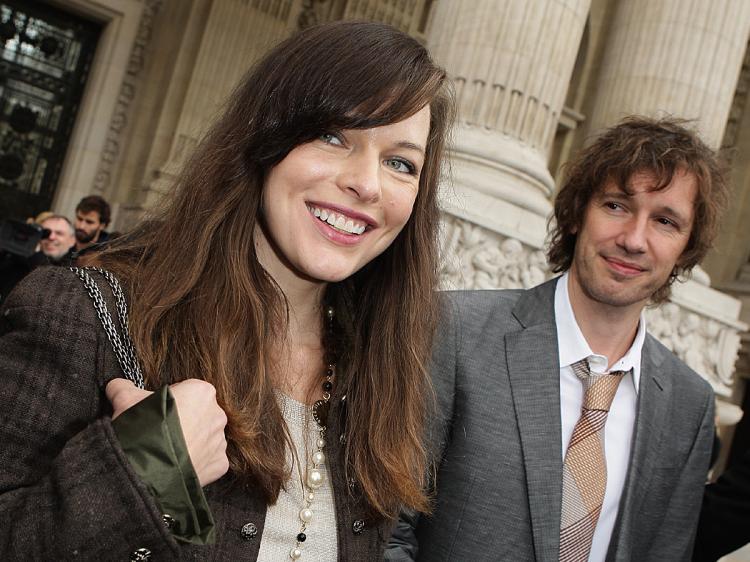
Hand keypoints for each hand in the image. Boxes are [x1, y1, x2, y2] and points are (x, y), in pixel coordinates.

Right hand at [105, 378, 228, 486]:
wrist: (144, 470)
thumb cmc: (140, 429)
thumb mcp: (126, 400)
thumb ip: (124, 387)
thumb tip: (116, 385)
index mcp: (201, 391)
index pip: (189, 391)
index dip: (172, 401)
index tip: (158, 412)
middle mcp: (217, 414)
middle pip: (200, 414)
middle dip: (185, 422)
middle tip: (163, 432)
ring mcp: (219, 440)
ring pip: (206, 438)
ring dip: (192, 443)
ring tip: (169, 451)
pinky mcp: (219, 464)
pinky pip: (210, 461)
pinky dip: (198, 463)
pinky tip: (179, 465)